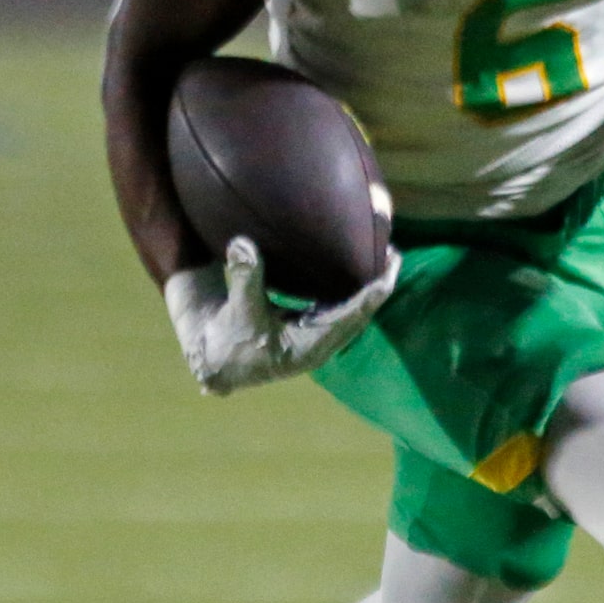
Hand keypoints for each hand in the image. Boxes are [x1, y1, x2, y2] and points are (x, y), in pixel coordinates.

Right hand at [163, 237, 399, 395]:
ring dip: (365, 287)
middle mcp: (319, 344)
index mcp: (310, 347)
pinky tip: (354, 268)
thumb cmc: (228, 340)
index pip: (352, 317)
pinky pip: (337, 306)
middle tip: (392, 254)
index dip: (371, 294)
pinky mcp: (306, 326)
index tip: (388, 272)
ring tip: (382, 257)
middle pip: (359, 314)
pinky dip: (347, 287)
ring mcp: (314, 336)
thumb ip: (245, 278)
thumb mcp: (237, 310)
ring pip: (350, 310)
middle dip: (377, 286)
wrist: (211, 358)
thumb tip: (243, 244)